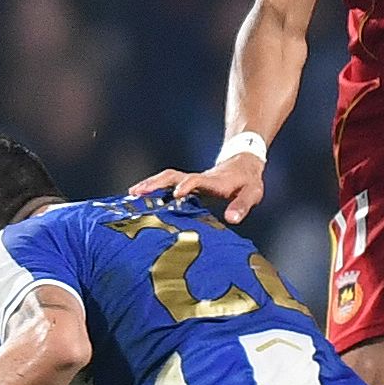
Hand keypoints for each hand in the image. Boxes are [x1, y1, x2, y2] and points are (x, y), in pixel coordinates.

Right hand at [130, 148, 265, 224]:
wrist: (243, 165)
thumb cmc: (247, 182)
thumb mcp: (252, 193)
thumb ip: (241, 205)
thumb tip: (231, 219)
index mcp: (213, 181)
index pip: (196, 179)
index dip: (186, 185)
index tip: (176, 194)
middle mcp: (198, 178)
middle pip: (173, 176)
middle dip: (155, 183)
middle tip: (136, 192)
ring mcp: (191, 180)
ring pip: (167, 178)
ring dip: (150, 184)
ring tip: (131, 194)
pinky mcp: (187, 184)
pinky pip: (167, 185)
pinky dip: (153, 189)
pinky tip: (140, 198)